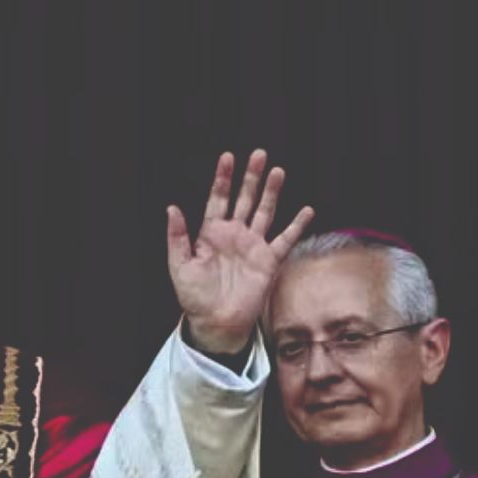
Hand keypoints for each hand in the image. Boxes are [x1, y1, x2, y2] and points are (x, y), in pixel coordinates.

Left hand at [166, 149, 313, 354]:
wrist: (216, 323)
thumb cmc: (195, 296)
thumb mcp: (180, 265)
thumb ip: (177, 236)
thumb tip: (171, 208)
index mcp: (211, 233)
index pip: (218, 198)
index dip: (222, 178)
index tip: (227, 157)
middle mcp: (234, 235)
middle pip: (244, 199)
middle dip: (251, 177)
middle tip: (259, 154)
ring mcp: (253, 246)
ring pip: (265, 212)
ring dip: (271, 192)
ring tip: (277, 171)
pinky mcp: (269, 261)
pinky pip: (285, 239)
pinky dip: (297, 225)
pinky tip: (306, 210)